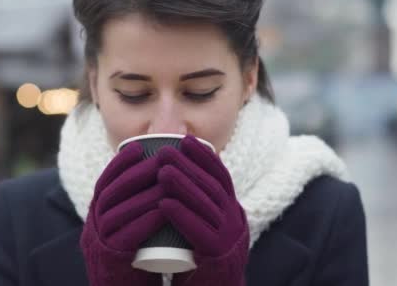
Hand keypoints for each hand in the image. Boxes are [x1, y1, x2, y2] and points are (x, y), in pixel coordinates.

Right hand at [80, 141, 166, 285]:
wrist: (122, 281)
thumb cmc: (132, 243)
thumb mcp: (127, 216)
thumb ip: (133, 195)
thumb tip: (154, 162)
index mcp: (98, 207)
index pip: (105, 180)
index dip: (120, 162)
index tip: (139, 147)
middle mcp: (95, 220)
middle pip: (114, 192)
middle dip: (138, 173)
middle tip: (162, 161)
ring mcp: (102, 239)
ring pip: (121, 211)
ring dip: (146, 195)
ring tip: (169, 182)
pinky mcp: (113, 256)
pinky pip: (127, 236)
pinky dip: (145, 222)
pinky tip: (163, 211)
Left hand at [157, 136, 248, 285]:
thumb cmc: (200, 252)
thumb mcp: (203, 222)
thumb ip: (196, 200)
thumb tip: (175, 167)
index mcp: (232, 208)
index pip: (221, 176)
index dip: (204, 157)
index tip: (185, 140)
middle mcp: (235, 220)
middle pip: (212, 187)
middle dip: (188, 166)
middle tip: (163, 152)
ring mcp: (230, 238)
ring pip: (207, 205)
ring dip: (183, 185)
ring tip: (161, 172)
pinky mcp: (219, 255)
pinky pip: (201, 232)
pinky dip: (182, 216)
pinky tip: (164, 204)